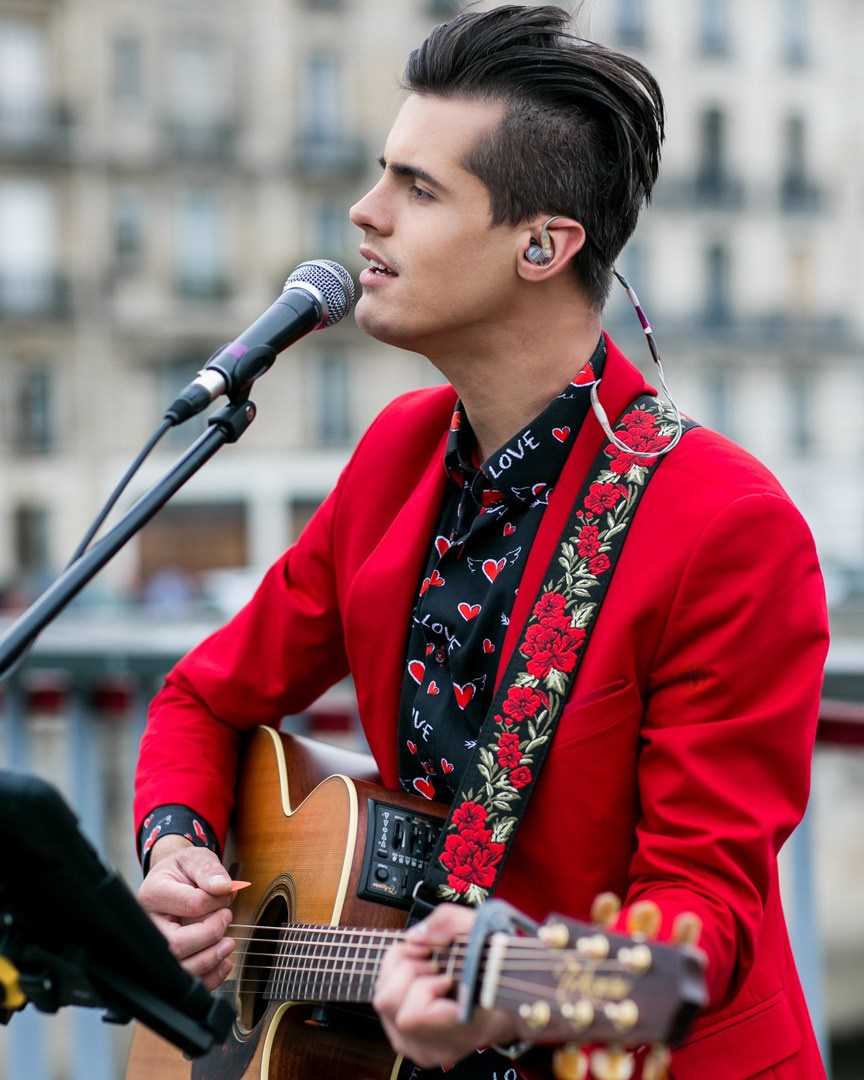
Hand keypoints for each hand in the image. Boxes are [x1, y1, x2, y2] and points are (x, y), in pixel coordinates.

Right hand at [138, 836, 236, 991]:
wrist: (172, 883)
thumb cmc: (183, 872)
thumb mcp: (195, 859)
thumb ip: (209, 869)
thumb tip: (223, 887)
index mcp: (153, 894)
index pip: (192, 904)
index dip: (217, 901)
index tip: (226, 893)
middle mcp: (148, 925)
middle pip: (176, 945)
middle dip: (210, 935)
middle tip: (227, 918)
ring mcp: (153, 949)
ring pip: (178, 970)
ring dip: (210, 960)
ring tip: (227, 944)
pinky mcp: (166, 964)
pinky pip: (184, 983)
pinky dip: (208, 979)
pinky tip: (222, 963)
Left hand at [373, 903, 517, 1068]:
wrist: (505, 997)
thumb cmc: (497, 965)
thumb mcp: (483, 929)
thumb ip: (449, 922)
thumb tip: (414, 937)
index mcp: (462, 1029)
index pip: (414, 1015)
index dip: (423, 985)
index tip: (445, 973)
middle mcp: (437, 1046)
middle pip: (389, 1003)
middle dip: (406, 970)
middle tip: (432, 961)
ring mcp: (420, 1047)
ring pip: (383, 1003)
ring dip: (400, 973)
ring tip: (426, 967)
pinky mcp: (408, 1042)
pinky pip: (386, 1008)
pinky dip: (397, 983)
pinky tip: (419, 978)